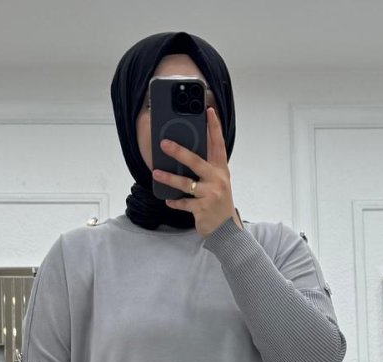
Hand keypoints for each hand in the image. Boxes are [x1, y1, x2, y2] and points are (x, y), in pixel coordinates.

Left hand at [152, 105, 241, 237]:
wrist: (226, 230)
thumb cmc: (219, 203)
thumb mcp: (218, 183)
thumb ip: (207, 169)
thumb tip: (185, 155)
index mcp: (221, 170)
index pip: (218, 144)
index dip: (214, 127)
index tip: (208, 111)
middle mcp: (217, 180)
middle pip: (196, 161)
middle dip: (179, 151)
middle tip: (164, 143)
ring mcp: (210, 195)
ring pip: (186, 183)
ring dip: (169, 178)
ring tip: (156, 173)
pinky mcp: (202, 209)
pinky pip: (183, 203)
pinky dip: (175, 202)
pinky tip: (168, 199)